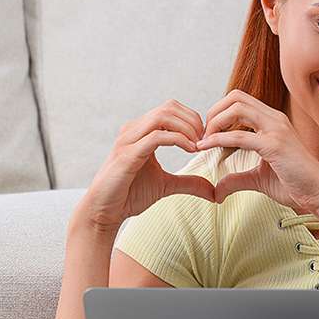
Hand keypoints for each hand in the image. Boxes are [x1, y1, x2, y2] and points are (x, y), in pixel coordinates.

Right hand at [75, 99, 215, 233]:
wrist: (104, 211)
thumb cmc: (130, 195)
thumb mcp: (166, 186)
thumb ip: (188, 183)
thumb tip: (213, 191)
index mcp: (141, 131)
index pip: (171, 109)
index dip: (193, 119)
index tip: (206, 139)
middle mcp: (133, 130)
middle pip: (169, 107)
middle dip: (193, 120)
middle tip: (206, 140)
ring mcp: (128, 140)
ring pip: (162, 116)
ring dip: (187, 128)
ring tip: (199, 145)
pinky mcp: (127, 154)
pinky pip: (156, 137)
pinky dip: (178, 140)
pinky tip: (190, 150)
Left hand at [197, 89, 318, 211]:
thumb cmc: (295, 184)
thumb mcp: (259, 179)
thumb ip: (237, 179)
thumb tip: (217, 190)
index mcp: (273, 121)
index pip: (240, 101)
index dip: (219, 112)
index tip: (208, 133)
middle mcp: (275, 119)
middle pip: (236, 97)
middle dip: (213, 112)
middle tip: (203, 134)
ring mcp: (276, 130)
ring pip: (236, 108)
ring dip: (214, 122)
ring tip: (204, 140)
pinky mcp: (275, 145)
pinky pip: (240, 136)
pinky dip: (219, 139)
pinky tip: (208, 147)